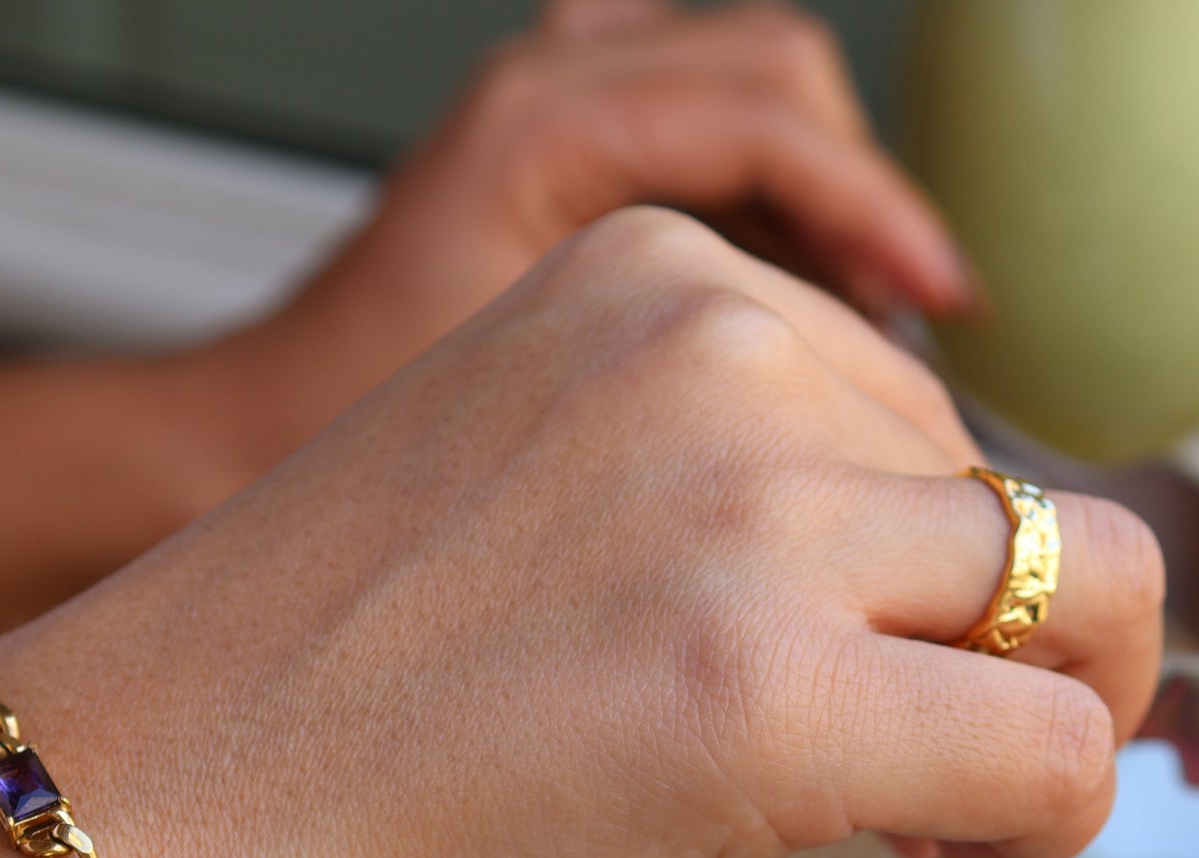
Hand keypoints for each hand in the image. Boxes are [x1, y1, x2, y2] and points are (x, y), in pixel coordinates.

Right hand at [0, 209, 1161, 857]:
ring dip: (1039, 717)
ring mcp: (745, 509)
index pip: (916, 408)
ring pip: (1080, 600)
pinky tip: (943, 854)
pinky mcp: (766, 693)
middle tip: (929, 761)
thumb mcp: (529, 494)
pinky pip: (1048, 749)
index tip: (892, 661)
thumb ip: (713, 496)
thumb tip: (901, 604)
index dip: (929, 566)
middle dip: (1006, 645)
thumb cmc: (299, 694)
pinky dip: (1044, 814)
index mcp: (648, 280)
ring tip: (919, 811)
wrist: (133, 808)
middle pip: (1016, 501)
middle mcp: (715, 348)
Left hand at [204, 0, 978, 468]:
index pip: (768, 122)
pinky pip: (698, 123)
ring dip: (821, 188)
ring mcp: (549, 104)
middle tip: (911, 321)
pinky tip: (777, 296)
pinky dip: (760, 192)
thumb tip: (835, 417)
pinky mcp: (558, 151)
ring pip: (749, 84)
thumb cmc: (356, 443)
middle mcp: (544, 87)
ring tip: (855, 318)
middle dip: (861, 194)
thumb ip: (683, 382)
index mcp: (537, 133)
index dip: (878, 213)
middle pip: (778, 73)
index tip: (949, 302)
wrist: (249, 440)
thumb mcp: (527, 415)